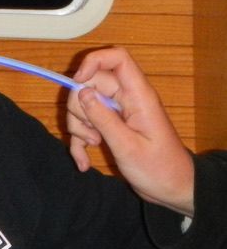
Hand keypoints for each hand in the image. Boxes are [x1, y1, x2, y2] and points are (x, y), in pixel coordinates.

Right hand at [67, 46, 193, 215]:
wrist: (171, 189)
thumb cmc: (158, 169)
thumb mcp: (127, 146)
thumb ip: (103, 118)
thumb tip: (81, 92)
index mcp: (138, 97)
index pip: (117, 59)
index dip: (93, 62)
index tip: (78, 84)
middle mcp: (127, 99)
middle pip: (91, 84)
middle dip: (79, 108)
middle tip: (90, 133)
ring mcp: (117, 113)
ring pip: (83, 105)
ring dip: (79, 127)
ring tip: (92, 146)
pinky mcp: (110, 127)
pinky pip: (85, 125)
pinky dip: (79, 143)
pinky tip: (83, 162)